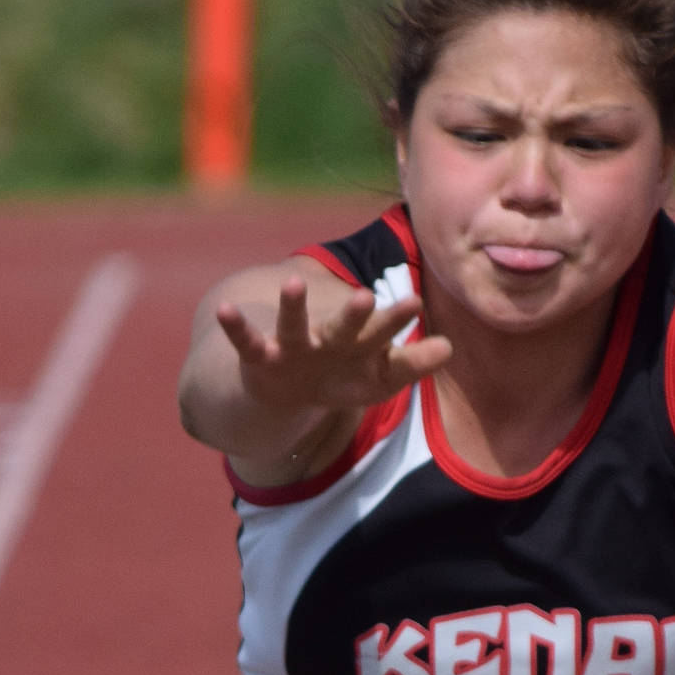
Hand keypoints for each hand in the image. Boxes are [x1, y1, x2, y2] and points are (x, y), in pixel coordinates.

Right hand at [215, 275, 451, 426]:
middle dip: (354, 316)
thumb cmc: (340, 376)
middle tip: (366, 295)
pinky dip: (235, 327)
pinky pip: (246, 342)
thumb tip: (450, 348)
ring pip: (293, 327)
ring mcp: (293, 349)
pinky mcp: (261, 359)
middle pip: (344, 329)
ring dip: (293, 307)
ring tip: (291, 283)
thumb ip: (410, 364)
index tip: (416, 302)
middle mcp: (327, 342)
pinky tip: (224, 309)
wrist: (288, 391)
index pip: (381, 337)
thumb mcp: (376, 378)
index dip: (395, 323)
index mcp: (358, 348)